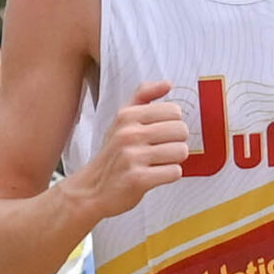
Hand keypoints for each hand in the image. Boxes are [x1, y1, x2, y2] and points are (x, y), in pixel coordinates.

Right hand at [89, 79, 189, 216]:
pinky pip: (174, 172)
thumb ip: (144, 98)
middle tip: (161, 150)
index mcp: (127, 116)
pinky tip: (155, 176)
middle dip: (177, 142)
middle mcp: (129, 134)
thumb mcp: (122, 121)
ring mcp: (132, 157)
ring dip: (174, 160)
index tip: (161, 135)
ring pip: (181, 151)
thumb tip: (168, 84)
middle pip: (181, 130)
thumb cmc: (113, 154)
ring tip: (158, 163)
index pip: (174, 111)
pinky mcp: (138, 179)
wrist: (91, 190)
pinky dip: (169, 176)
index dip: (173, 125)